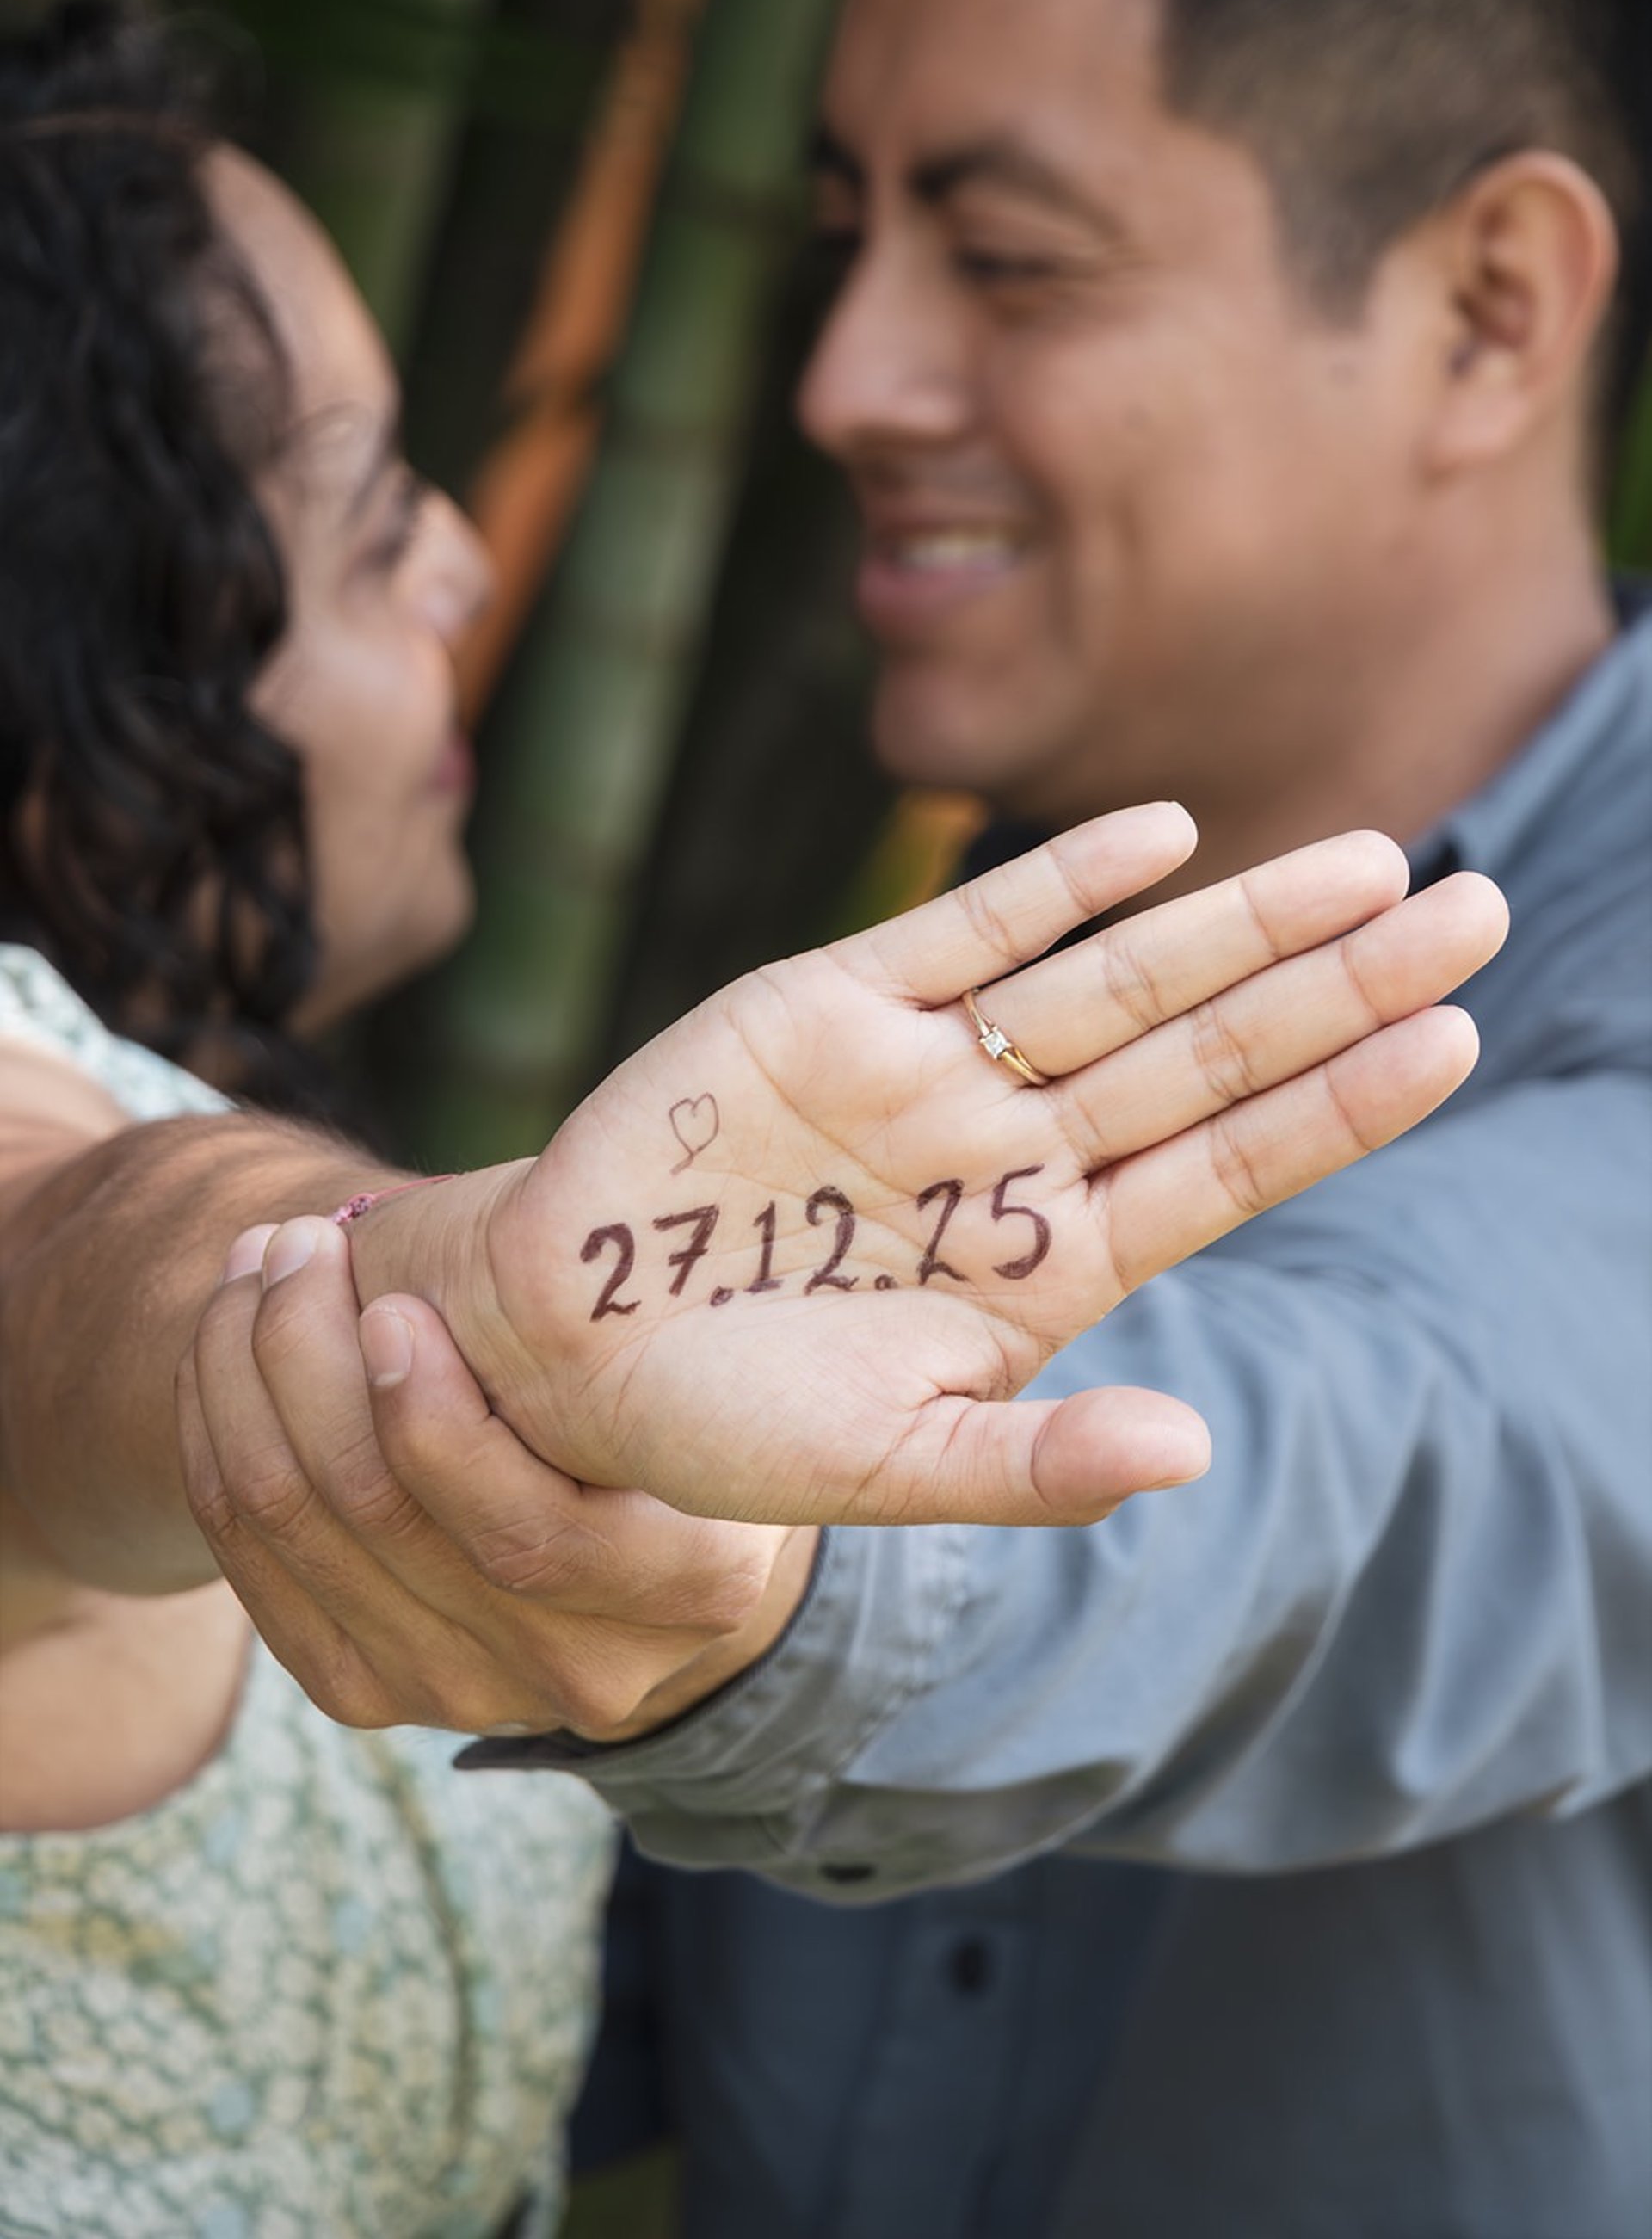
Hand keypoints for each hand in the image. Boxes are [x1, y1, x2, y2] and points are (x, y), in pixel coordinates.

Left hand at [181, 1217, 811, 1734]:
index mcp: (697, 1587)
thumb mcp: (688, 1347)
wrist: (629, 1495)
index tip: (386, 1303)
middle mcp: (587, 1671)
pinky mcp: (372, 1692)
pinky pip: (256, 1572)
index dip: (433, 1424)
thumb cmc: (663, 1370)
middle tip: (293, 1242)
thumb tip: (540, 1235)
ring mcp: (471, 1694)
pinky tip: (220, 1353)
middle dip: (310, 1362)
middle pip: (391, 1523)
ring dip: (246, 1383)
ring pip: (304, 1534)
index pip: (528, 1534)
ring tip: (252, 1266)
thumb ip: (629, 1324)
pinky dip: (221, 1445)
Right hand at [374, 803, 1505, 1525]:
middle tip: (1477, 909)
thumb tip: (1195, 1455)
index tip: (1458, 1036)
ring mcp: (929, 1073)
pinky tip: (1162, 835)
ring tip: (1372, 862)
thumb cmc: (725, 1424)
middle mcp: (1011, 1154)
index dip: (1340, 1103)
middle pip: (1206, 1053)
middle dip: (1338, 984)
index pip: (1229, 1167)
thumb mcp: (884, 1467)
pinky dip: (1058, 883)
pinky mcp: (829, 1007)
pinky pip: (965, 932)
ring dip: (1238, 922)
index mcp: (1047, 1264)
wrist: (555, 1342)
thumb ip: (1034, 1465)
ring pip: (1116, 980)